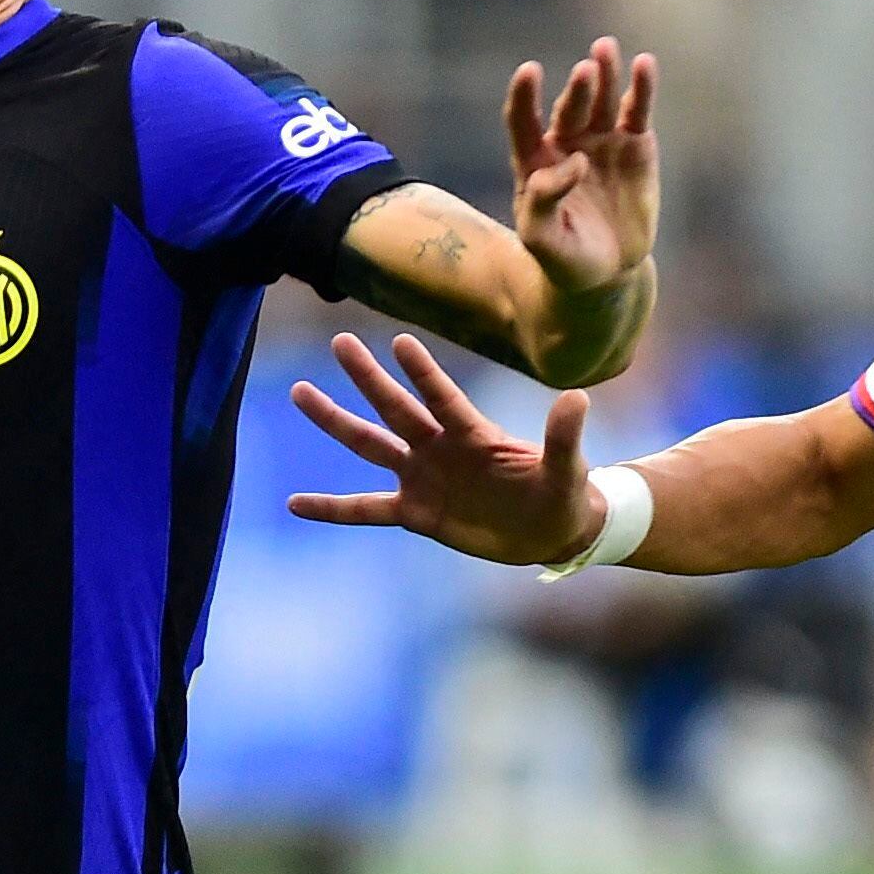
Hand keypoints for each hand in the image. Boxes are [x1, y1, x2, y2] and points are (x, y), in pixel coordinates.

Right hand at [287, 331, 600, 566]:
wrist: (550, 531)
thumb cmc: (561, 492)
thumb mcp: (566, 468)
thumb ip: (563, 436)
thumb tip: (578, 397)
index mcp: (473, 434)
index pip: (442, 399)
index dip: (423, 374)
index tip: (399, 342)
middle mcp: (439, 447)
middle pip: (395, 408)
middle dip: (368, 378)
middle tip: (341, 341)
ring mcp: (422, 478)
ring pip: (370, 445)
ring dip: (335, 421)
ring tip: (299, 392)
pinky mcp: (414, 513)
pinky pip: (365, 510)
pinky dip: (332, 508)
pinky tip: (296, 503)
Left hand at [503, 37, 658, 301]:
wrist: (604, 273)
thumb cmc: (563, 257)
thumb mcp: (542, 239)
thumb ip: (543, 201)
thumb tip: (573, 162)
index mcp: (534, 160)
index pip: (522, 120)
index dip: (524, 96)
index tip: (530, 71)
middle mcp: (566, 142)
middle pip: (569, 107)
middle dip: (577, 90)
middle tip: (585, 72)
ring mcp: (601, 139)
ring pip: (601, 100)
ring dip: (604, 74)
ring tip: (604, 49)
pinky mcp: (635, 144)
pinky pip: (636, 111)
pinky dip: (641, 88)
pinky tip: (644, 64)